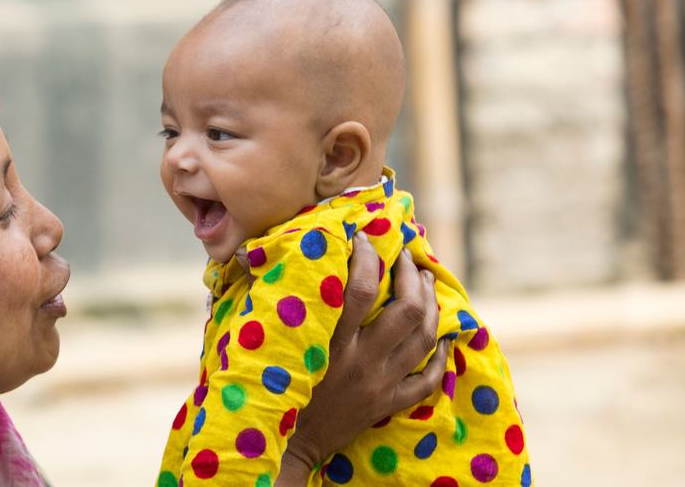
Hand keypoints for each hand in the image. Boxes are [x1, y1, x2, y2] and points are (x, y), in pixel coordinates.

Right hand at [277, 233, 447, 484]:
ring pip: (422, 338)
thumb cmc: (266, 387)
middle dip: (413, 277)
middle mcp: (360, 362)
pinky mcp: (386, 405)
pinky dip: (439, 356)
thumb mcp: (257, 343)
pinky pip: (427, 380)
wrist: (283, 446)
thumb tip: (243, 254)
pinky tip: (442, 336)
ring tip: (428, 281)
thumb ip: (258, 298)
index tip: (365, 238)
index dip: (368, 257)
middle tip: (410, 258)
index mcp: (328, 343)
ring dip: (431, 305)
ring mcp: (379, 385)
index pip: (360, 289)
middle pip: (406, 310)